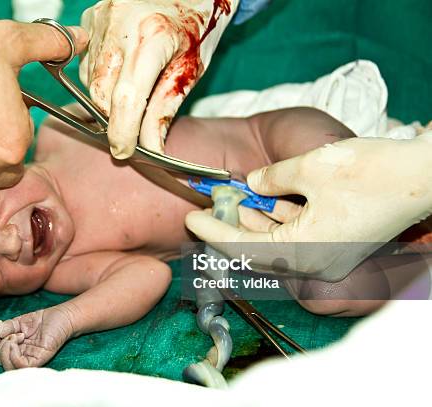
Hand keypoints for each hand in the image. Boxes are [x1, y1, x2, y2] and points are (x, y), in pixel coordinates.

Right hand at [0, 306, 73, 369]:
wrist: (62, 316)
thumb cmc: (44, 320)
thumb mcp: (20, 321)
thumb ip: (8, 327)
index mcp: (16, 347)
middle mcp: (22, 355)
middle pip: (0, 360)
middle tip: (12, 332)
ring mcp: (30, 358)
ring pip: (8, 366)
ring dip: (5, 350)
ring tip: (15, 336)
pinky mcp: (39, 359)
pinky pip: (20, 365)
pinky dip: (13, 355)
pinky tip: (17, 341)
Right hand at [79, 0, 236, 157]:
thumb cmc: (197, 23)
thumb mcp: (192, 69)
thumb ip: (166, 110)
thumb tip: (150, 148)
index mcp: (155, 36)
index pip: (128, 98)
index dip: (123, 132)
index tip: (124, 152)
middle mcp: (121, 24)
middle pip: (102, 93)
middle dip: (114, 118)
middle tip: (132, 130)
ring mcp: (101, 18)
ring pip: (91, 81)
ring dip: (108, 98)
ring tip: (135, 89)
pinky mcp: (90, 17)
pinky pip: (87, 62)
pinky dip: (102, 77)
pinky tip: (122, 70)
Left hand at [186, 133, 431, 280]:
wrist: (422, 176)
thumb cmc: (371, 172)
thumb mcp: (309, 168)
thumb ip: (271, 179)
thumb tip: (252, 184)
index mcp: (303, 252)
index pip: (242, 248)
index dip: (212, 232)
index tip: (191, 218)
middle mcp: (314, 263)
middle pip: (257, 250)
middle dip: (231, 227)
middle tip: (208, 207)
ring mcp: (328, 256)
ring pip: (276, 243)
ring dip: (254, 223)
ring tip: (232, 200)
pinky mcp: (337, 245)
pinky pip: (296, 237)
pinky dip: (277, 221)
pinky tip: (263, 200)